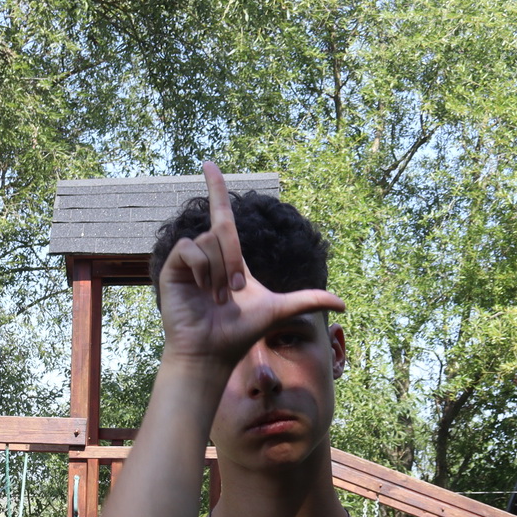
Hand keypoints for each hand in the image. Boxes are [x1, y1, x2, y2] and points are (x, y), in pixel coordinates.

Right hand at [156, 161, 345, 370]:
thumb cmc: (239, 334)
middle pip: (224, 230)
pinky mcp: (173, 269)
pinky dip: (200, 267)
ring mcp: (189, 263)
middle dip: (233, 260)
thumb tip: (344, 302)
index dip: (217, 189)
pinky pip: (189, 248)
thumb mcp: (279, 310)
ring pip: (209, 241)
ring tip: (214, 299)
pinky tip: (200, 289)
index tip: (209, 165)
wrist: (212, 352)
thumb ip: (308, 299)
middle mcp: (207, 256)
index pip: (222, 215)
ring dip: (217, 271)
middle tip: (234, 292)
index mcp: (229, 259)